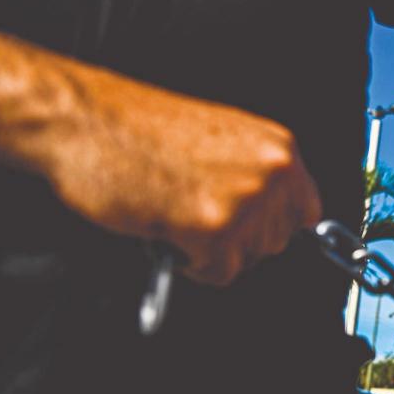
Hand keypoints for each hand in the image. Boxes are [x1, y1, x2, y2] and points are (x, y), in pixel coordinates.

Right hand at [47, 75, 321, 284]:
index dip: (270, 226)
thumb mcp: (221, 140)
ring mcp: (247, 201)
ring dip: (210, 250)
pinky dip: (190, 263)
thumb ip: (255, 174)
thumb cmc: (141, 129)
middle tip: (194, 215)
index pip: (306, 213)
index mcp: (278, 147)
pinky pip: (218, 273)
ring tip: (177, 214)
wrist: (87, 120)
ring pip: (247, 260)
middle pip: (275, 242)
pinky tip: (167, 229)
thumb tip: (273, 216)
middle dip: (236, 239)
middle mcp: (272, 173)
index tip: (249, 228)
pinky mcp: (215, 229)